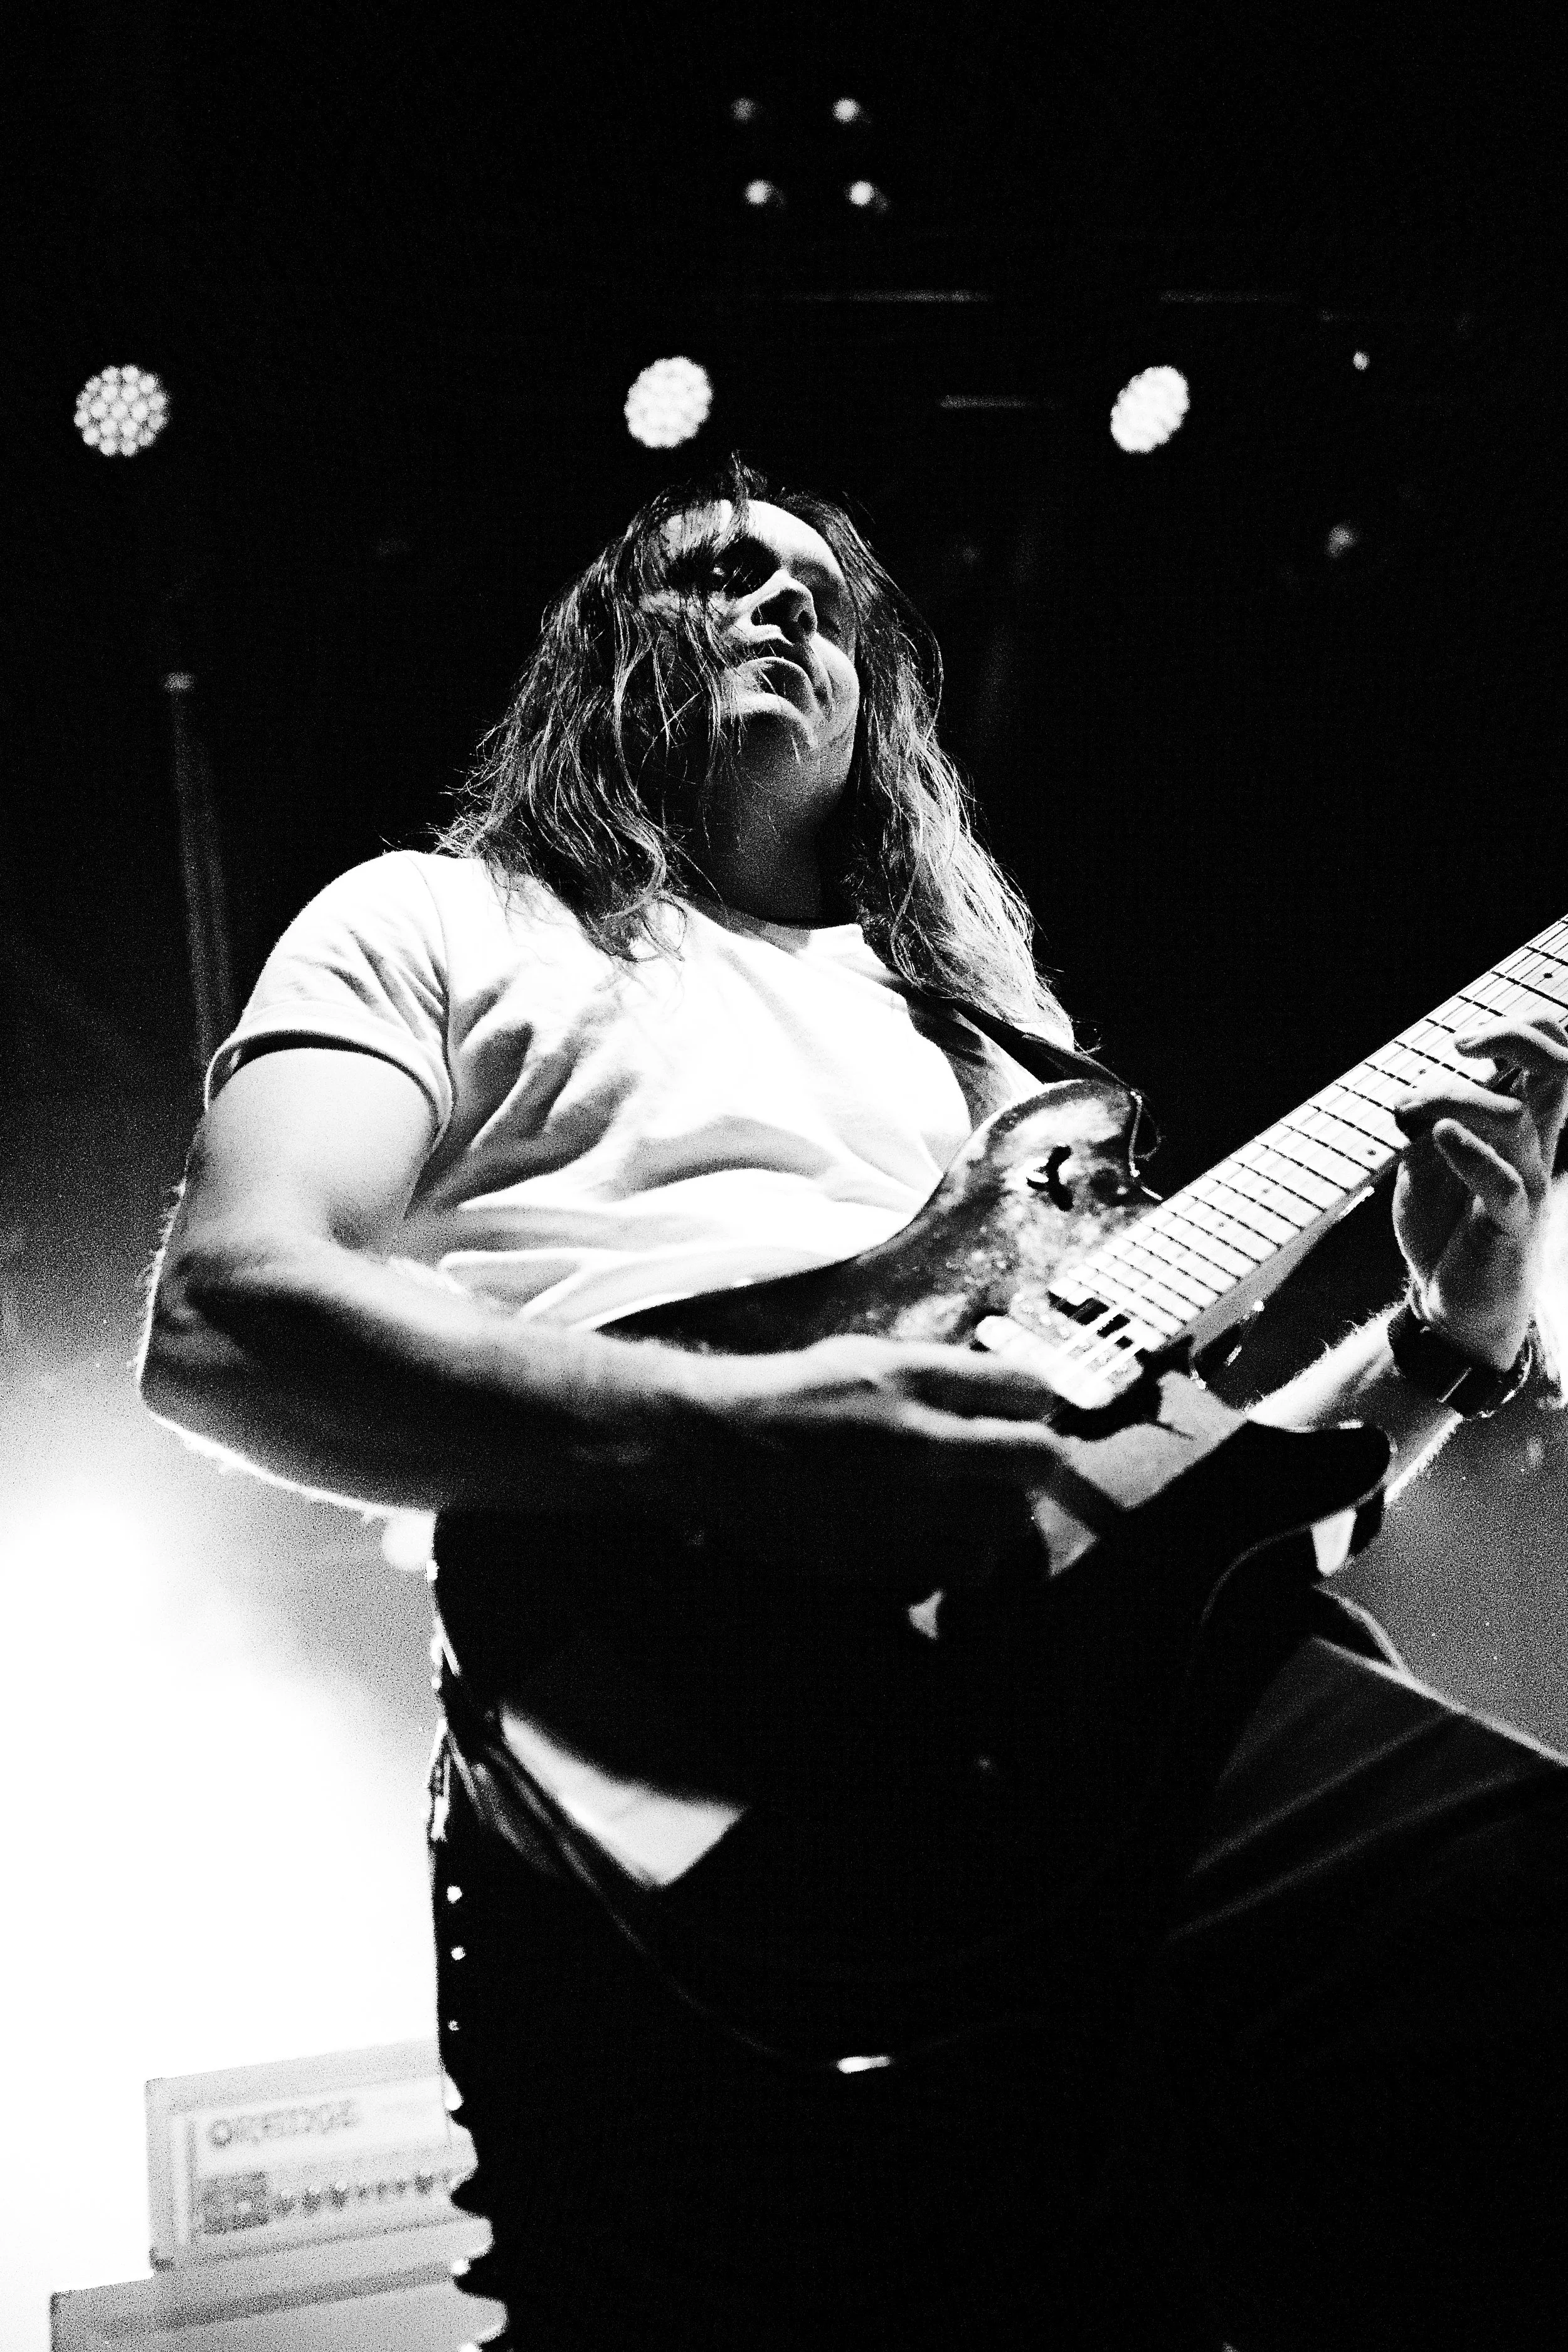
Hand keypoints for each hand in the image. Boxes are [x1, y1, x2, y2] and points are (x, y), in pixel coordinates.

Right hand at [665, 1332, 1067, 1594]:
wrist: (719, 1449)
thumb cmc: (795, 1394)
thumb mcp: (870, 1357)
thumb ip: (942, 1376)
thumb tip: (1013, 1397)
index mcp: (913, 1377)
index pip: (1028, 1389)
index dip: (1036, 1402)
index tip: (1027, 1412)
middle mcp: (919, 1440)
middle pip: (1035, 1460)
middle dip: (1032, 1462)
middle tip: (1011, 1466)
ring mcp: (905, 1505)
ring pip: (1005, 1525)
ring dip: (1000, 1517)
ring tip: (974, 1507)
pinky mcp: (884, 1556)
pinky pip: (959, 1570)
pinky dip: (960, 1559)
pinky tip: (934, 1540)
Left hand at [1391, 1015, 1567, 1367]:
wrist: (1446, 1303)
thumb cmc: (1442, 1229)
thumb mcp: (1423, 1165)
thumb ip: (1425, 1125)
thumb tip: (1413, 1098)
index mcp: (1521, 1126)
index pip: (1552, 1059)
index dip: (1521, 1033)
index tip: (1463, 1045)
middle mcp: (1535, 1147)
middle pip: (1563, 1070)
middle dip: (1517, 1038)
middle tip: (1463, 1047)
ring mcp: (1528, 1183)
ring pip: (1513, 1118)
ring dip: (1451, 1100)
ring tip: (1408, 1116)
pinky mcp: (1512, 1223)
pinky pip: (1505, 1181)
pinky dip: (1472, 1152)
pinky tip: (1437, 1138)